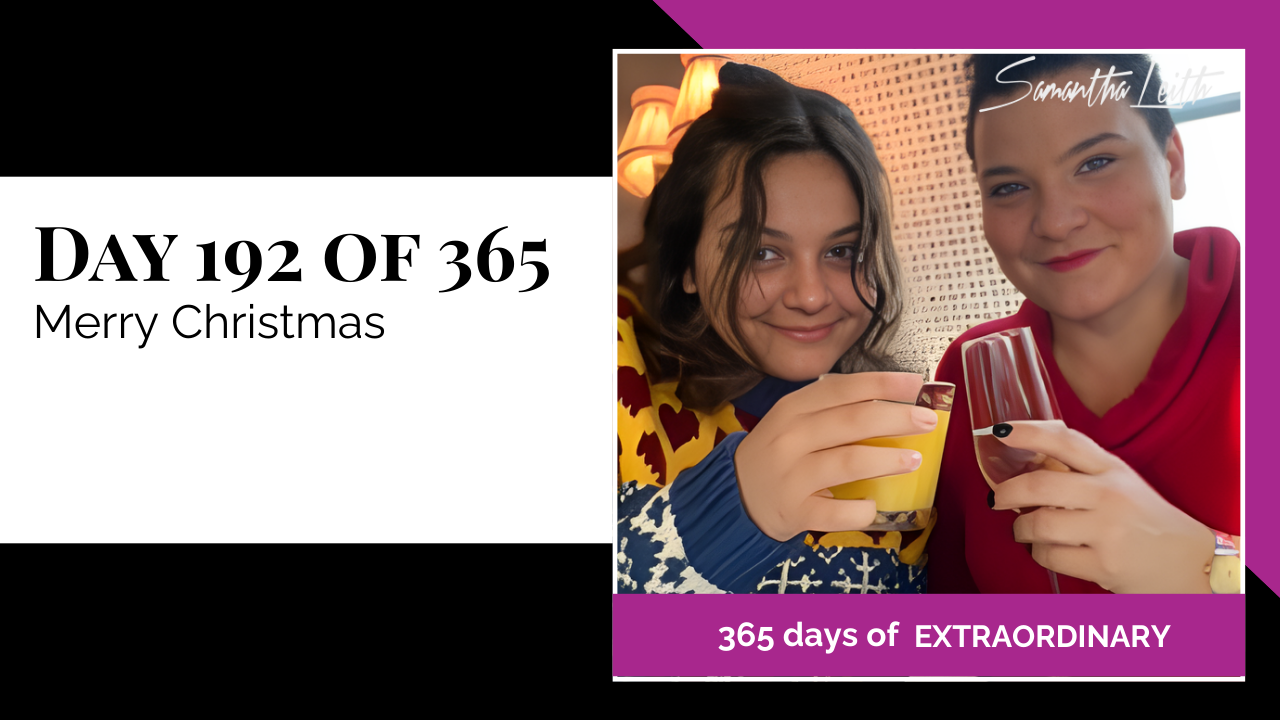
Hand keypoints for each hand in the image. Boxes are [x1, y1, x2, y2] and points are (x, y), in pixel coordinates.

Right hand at [733, 372, 935, 541]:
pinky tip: (872, 505)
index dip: (882, 384)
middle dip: (897, 418)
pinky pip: (837, 512)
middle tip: (928, 421)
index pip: (842, 388)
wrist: (735, 496)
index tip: (917, 385)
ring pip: (848, 462)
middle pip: (852, 421)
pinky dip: (860, 509)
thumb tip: (892, 399)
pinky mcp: (795, 511)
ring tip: (913, 460)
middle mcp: (790, 438)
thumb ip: (832, 409)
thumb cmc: (778, 454)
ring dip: (887, 459)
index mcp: (792, 409)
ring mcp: (791, 476)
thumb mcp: (793, 422)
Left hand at [991, 421, 1214, 593]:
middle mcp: (1110, 495)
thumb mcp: (1121, 484)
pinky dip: (1039, 554)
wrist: (1189, 563)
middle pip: (1039, 485)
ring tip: (1024, 530)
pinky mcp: (1104, 564)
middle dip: (1007, 493)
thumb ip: (1082, 470)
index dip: (1028, 432)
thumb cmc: (1145, 521)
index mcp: (1113, 469)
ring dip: (1021, 529)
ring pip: (1039, 523)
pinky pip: (1049, 556)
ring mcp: (1108, 530)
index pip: (1065, 440)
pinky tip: (1045, 550)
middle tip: (998, 500)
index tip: (999, 431)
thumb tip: (1029, 457)